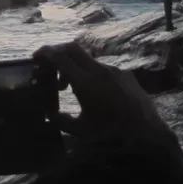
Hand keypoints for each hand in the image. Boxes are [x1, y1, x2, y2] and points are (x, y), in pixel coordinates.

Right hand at [36, 42, 178, 150]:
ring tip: (68, 88)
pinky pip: (102, 68)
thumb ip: (61, 120)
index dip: (44, 53)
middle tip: (48, 67)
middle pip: (72, 48)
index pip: (59, 56)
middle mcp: (99, 70)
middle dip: (57, 53)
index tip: (35, 58)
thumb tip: (49, 114)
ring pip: (88, 59)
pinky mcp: (126, 75)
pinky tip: (92, 93)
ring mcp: (114, 71)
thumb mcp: (81, 131)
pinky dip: (90, 74)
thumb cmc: (111, 135)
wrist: (148, 135)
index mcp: (85, 82)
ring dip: (74, 67)